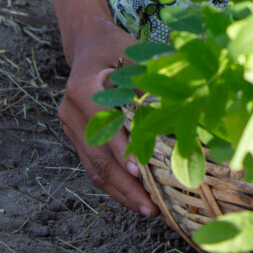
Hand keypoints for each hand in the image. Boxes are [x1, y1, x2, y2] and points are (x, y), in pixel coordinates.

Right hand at [58, 20, 154, 215]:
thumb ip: (150, 79)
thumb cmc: (116, 46)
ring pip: (94, 167)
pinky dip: (113, 183)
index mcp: (83, 89)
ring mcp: (70, 126)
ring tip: (146, 210)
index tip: (142, 171)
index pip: (105, 127)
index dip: (123, 150)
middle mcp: (71, 111)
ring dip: (120, 191)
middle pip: (98, 157)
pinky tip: (133, 197)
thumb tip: (182, 107)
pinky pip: (93, 165)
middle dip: (125, 185)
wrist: (88, 43)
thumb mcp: (134, 53)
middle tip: (150, 207)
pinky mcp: (76, 136)